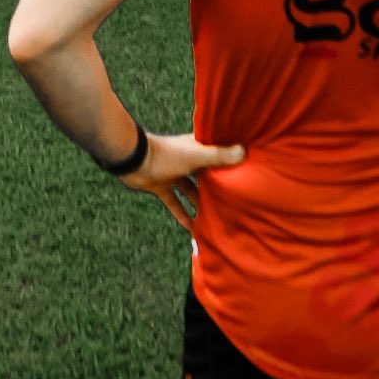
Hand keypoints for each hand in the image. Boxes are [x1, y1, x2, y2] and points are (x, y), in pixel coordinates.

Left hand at [118, 132, 245, 234]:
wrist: (133, 159)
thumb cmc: (166, 154)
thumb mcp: (196, 155)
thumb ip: (218, 155)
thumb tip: (244, 151)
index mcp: (195, 148)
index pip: (217, 154)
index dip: (229, 161)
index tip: (245, 171)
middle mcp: (186, 160)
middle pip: (205, 175)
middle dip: (217, 187)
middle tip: (234, 202)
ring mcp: (172, 173)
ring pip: (190, 191)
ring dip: (200, 204)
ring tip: (217, 219)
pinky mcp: (160, 186)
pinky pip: (174, 203)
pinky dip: (182, 215)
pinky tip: (192, 229)